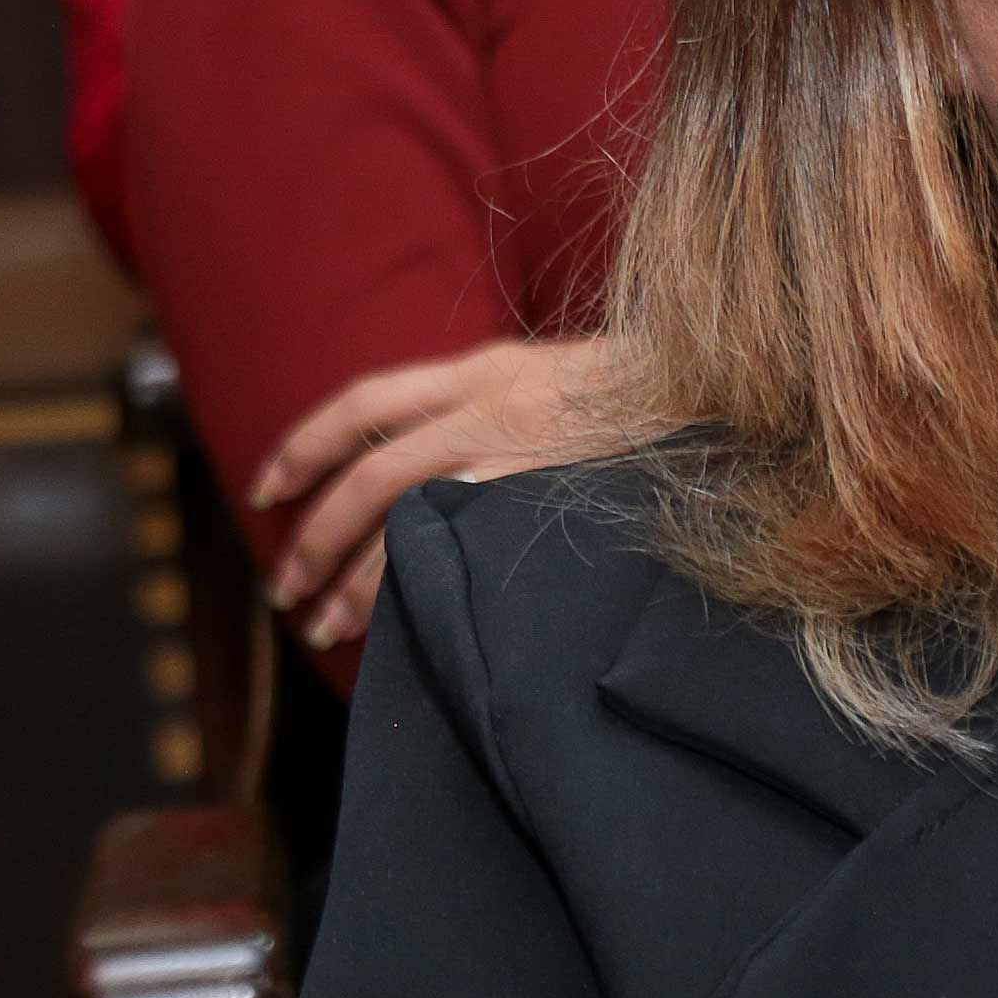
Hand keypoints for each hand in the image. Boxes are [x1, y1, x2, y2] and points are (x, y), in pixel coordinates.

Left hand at [249, 332, 631, 653]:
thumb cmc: (655, 394)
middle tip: (285, 590)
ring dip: (350, 577)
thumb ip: (503, 408)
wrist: (731, 385)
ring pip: (399, 512)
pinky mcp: (548, 493)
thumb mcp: (562, 379)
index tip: (265, 493)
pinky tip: (401, 619)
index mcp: (484, 370)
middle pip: (365, 472)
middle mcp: (487, 403)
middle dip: (312, 537)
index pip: (362, 403)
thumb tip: (446, 462)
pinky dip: (417, 580)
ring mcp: (517, 450)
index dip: (302, 447)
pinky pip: (459, 540)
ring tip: (322, 627)